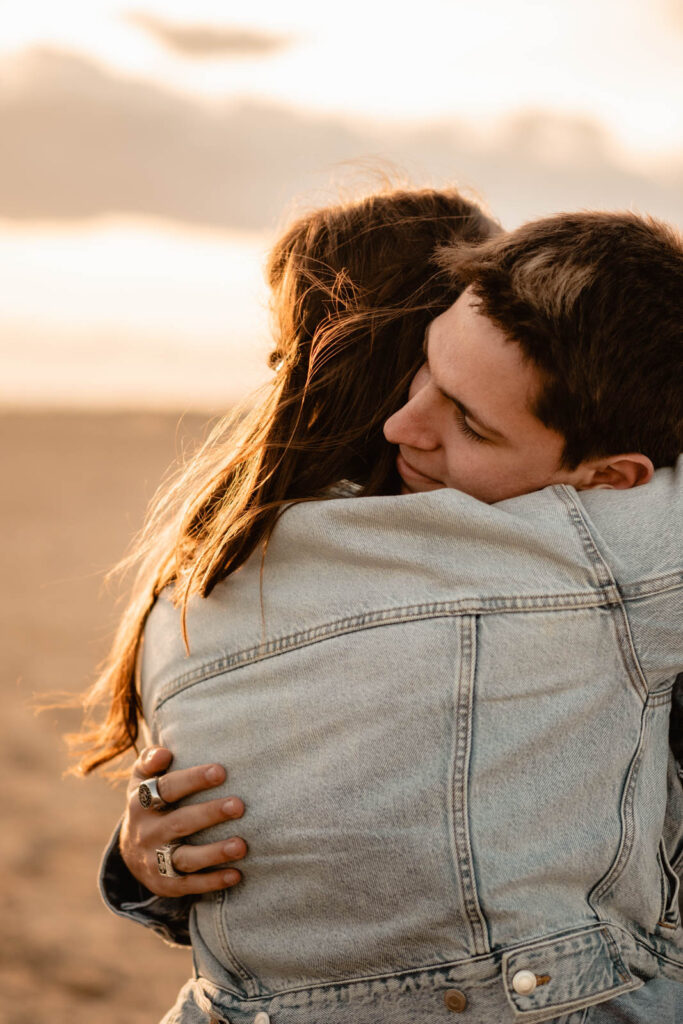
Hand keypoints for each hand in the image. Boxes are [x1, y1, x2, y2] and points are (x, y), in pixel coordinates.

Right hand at [120, 746, 246, 895]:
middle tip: (239, 806)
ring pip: (185, 858)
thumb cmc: (149, 803)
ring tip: (241, 846)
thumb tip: (165, 752)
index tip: (221, 771)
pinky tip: (236, 874)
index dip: (193, 780)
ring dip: (214, 853)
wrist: (130, 852)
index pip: (167, 788)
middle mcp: (147, 832)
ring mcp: (154, 860)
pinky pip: (189, 885)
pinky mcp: (165, 884)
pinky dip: (212, 881)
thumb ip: (151, 761)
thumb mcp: (141, 780)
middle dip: (209, 814)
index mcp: (141, 803)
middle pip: (179, 823)